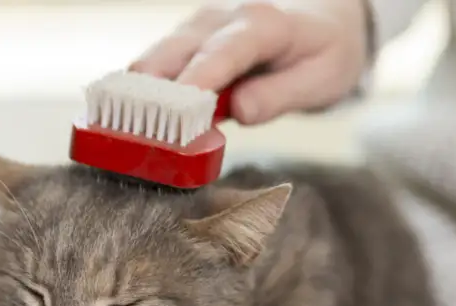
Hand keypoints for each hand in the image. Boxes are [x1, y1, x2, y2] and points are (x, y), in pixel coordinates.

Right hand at [130, 0, 369, 123]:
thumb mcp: (322, 78)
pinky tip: (139, 125)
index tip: (174, 118)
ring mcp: (195, 28)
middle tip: (139, 141)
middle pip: (168, 55)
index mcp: (261, 23)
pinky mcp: (183, 42)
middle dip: (148, 98)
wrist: (324, 15)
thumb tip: (240, 110)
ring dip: (138, 101)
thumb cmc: (324, 51)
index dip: (193, 84)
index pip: (220, 53)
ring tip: (130, 139)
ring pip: (150, 62)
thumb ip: (279, 95)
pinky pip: (153, 68)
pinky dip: (142, 97)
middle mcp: (219, 18)